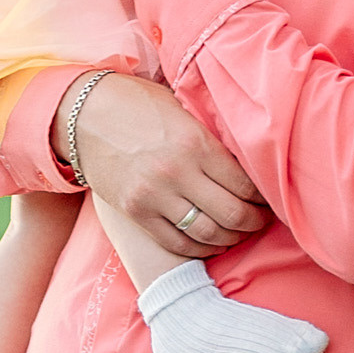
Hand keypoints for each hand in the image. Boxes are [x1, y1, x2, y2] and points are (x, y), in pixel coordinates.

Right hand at [70, 73, 266, 253]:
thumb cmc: (137, 103)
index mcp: (196, 142)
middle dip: (255, 222)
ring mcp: (154, 195)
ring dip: (231, 238)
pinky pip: (176, 242)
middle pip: (233, 214)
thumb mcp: (181, 108)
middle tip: (262, 221)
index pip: (245, 184)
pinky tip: (211, 242)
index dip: (264, 197)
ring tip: (240, 233)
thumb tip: (247, 156)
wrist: (83, 114)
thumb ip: (210, 135)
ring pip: (207, 234)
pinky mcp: (136, 212)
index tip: (269, 199)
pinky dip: (200, 249)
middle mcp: (177, 172)